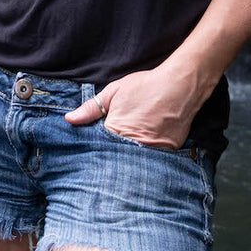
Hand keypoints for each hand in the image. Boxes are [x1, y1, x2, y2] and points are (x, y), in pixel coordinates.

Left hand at [64, 65, 207, 149]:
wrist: (181, 86)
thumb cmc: (145, 86)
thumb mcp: (113, 92)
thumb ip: (90, 108)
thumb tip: (69, 119)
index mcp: (116, 132)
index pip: (98, 150)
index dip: (93, 150)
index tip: (90, 152)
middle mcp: (134, 146)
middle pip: (115, 161)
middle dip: (109, 161)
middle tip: (105, 161)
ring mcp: (153, 152)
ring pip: (134, 164)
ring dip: (128, 162)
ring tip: (124, 162)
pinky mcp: (168, 153)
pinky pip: (153, 162)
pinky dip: (147, 161)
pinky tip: (144, 157)